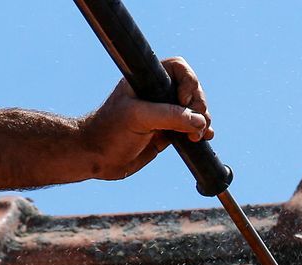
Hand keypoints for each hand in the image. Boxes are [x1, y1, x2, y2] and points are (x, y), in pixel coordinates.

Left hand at [81, 56, 212, 179]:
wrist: (97, 159)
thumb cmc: (109, 132)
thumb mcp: (139, 118)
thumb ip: (170, 116)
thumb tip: (200, 121)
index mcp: (147, 81)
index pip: (178, 69)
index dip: (189, 83)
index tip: (184, 101)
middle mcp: (157, 95)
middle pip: (192, 90)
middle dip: (199, 106)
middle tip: (197, 124)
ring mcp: (163, 114)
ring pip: (193, 111)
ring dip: (202, 121)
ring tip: (199, 135)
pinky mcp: (166, 134)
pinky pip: (190, 129)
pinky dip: (200, 132)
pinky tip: (204, 138)